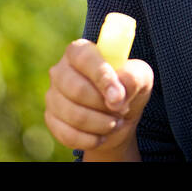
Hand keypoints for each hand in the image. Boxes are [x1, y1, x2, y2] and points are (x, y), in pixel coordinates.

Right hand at [44, 38, 153, 158]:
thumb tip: (118, 94)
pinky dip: (90, 139)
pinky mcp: (51, 119)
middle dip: (104, 105)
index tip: (118, 96)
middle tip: (122, 110)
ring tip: (116, 122)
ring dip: (101, 123)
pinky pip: (67, 134)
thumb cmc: (128, 88)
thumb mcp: (140, 76)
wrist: (119, 117)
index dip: (102, 77)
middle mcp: (61, 70)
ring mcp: (52, 96)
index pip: (85, 59)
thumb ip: (133, 77)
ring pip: (73, 115)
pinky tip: (102, 136)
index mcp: (80, 51)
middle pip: (76, 89)